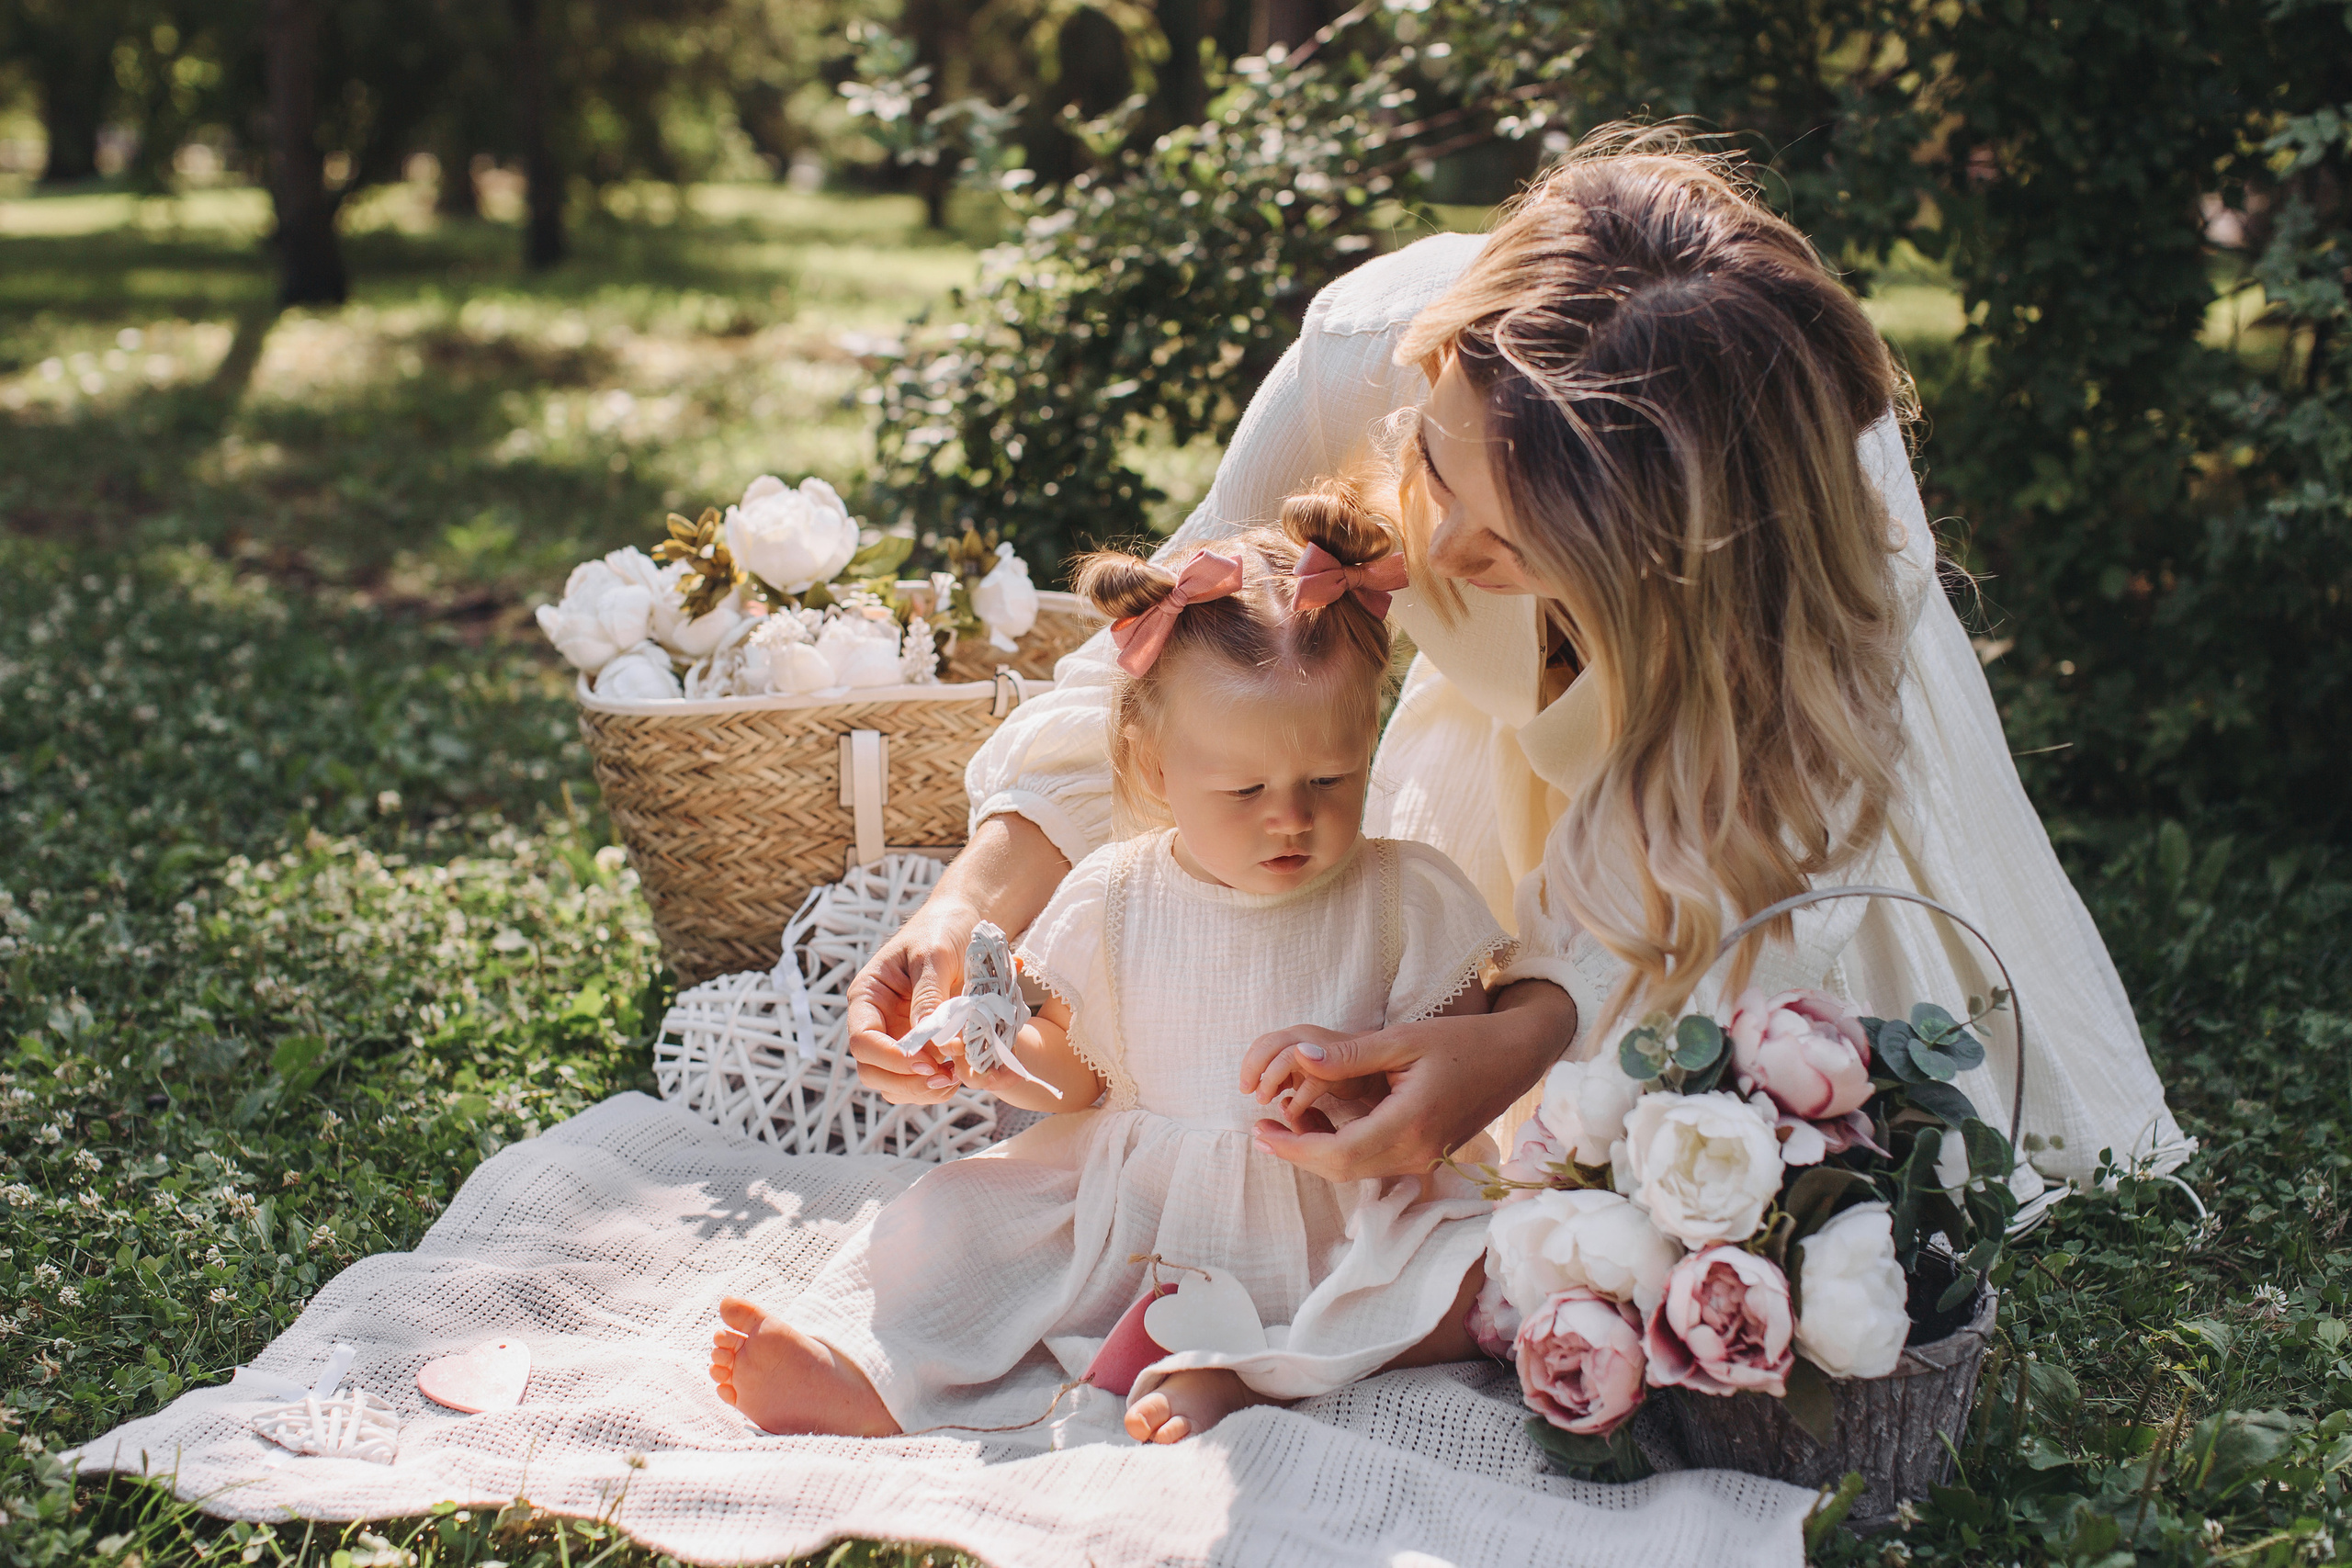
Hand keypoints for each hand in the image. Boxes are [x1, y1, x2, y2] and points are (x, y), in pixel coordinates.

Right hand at [845, 896, 975, 1102]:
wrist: (961, 924)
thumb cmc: (941, 930)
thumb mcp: (934, 955)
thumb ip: (930, 996)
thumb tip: (933, 1042)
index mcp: (868, 996)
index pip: (862, 1040)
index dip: (890, 1058)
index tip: (927, 1062)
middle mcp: (877, 1022)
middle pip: (871, 1070)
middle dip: (906, 1081)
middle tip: (945, 1077)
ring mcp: (897, 1038)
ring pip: (895, 1084)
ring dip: (923, 1089)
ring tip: (957, 1077)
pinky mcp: (921, 1047)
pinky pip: (920, 1080)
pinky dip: (938, 1086)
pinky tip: (960, 1074)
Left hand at [1235, 982, 1575, 1181]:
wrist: (1514, 1057)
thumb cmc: (1462, 1042)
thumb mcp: (1403, 1039)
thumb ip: (1349, 1053)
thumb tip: (1298, 1058)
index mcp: (1410, 1125)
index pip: (1338, 1153)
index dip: (1294, 1147)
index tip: (1260, 1131)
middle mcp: (1417, 1154)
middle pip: (1342, 1171)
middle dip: (1296, 1154)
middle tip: (1259, 1132)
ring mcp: (1423, 1161)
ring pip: (1355, 1171)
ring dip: (1316, 1153)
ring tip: (1281, 1125)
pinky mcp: (1424, 1157)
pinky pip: (1372, 1163)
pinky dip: (1340, 1150)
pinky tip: (1320, 1124)